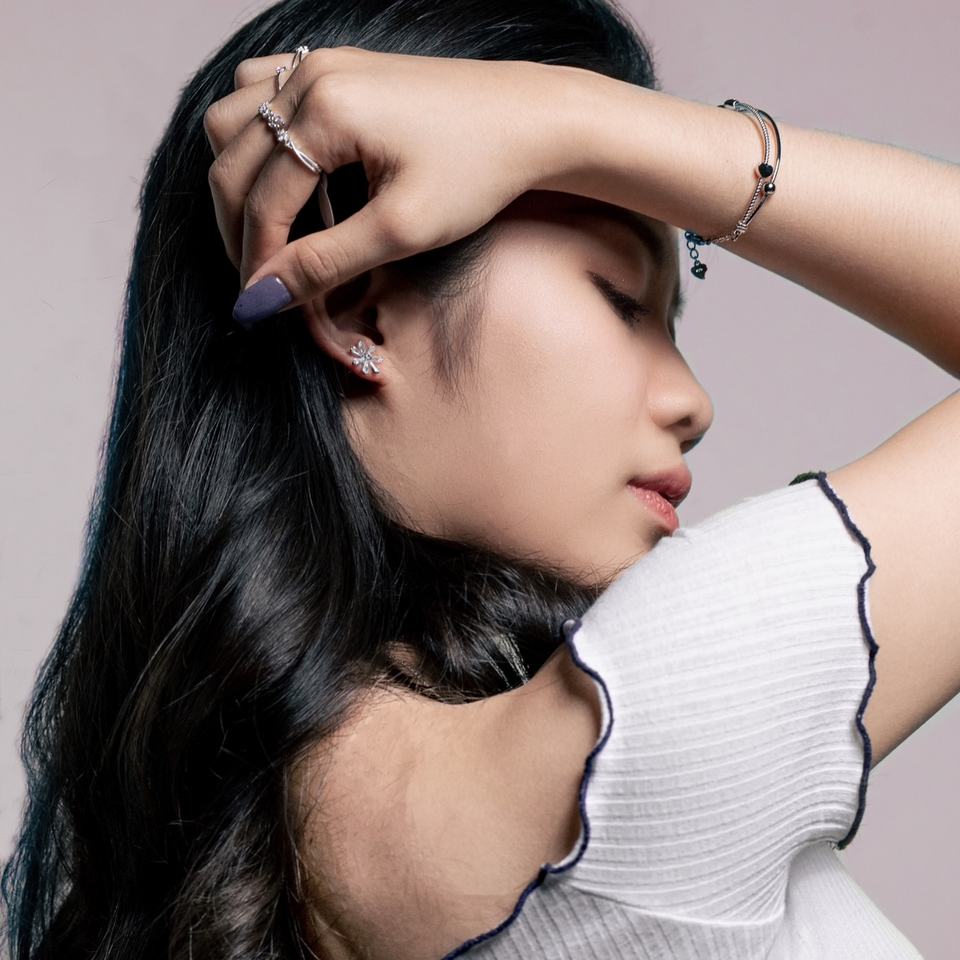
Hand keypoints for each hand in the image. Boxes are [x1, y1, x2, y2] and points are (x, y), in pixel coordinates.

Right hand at [203, 46, 579, 325]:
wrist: (530, 119)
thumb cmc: (480, 171)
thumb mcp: (403, 229)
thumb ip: (326, 263)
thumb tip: (261, 300)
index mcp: (327, 109)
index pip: (262, 200)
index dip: (255, 262)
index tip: (256, 309)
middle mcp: (312, 75)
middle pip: (230, 160)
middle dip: (236, 228)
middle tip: (259, 280)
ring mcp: (319, 61)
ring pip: (231, 120)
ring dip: (236, 177)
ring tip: (266, 230)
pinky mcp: (333, 64)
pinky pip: (258, 91)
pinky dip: (253, 136)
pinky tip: (281, 173)